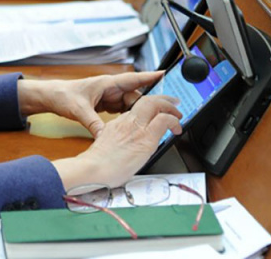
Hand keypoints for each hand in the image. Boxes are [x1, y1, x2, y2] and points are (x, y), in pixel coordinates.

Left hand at [18, 71, 162, 137]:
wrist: (52, 97)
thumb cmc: (64, 96)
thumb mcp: (79, 111)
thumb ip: (93, 123)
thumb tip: (104, 136)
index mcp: (107, 84)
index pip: (134, 79)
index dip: (151, 77)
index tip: (166, 74)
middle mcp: (111, 88)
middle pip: (136, 95)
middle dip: (150, 103)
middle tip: (165, 110)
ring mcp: (109, 96)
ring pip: (131, 104)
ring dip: (140, 112)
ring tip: (153, 121)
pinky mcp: (106, 104)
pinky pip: (123, 109)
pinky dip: (129, 116)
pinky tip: (134, 125)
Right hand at [52, 94, 181, 189]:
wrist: (93, 170)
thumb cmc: (98, 166)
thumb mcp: (108, 146)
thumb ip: (121, 140)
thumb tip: (132, 146)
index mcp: (118, 123)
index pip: (138, 108)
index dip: (151, 107)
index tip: (157, 111)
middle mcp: (127, 121)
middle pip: (148, 100)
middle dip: (164, 100)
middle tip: (173, 104)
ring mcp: (137, 128)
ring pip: (156, 104)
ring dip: (171, 108)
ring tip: (177, 116)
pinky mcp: (146, 138)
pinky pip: (164, 120)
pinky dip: (174, 121)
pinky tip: (177, 128)